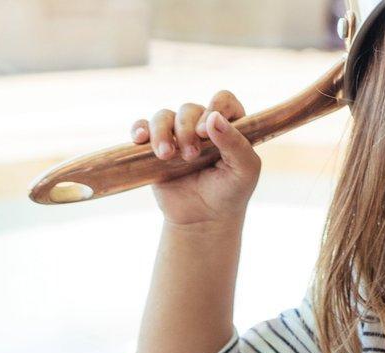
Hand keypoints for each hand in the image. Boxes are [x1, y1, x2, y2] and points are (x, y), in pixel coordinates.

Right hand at [131, 90, 260, 227]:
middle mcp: (202, 126)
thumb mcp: (244, 171)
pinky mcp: (155, 148)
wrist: (203, 220)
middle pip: (189, 109)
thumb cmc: (230, 193)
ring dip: (161, 132)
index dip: (214, 108)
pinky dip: (139, 129)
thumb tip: (214, 117)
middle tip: (191, 156)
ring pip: (163, 116)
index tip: (205, 131)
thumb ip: (236, 143)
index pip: (223, 100)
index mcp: (229, 126)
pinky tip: (140, 139)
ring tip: (166, 155)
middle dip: (186, 130)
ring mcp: (177, 136)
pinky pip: (142, 127)